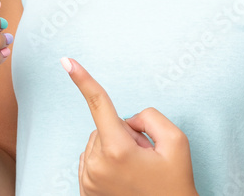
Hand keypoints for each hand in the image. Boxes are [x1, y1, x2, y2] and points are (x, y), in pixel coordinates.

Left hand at [60, 56, 198, 195]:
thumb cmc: (175, 183)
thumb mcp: (177, 141)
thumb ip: (150, 117)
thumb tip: (127, 120)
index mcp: (117, 150)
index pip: (100, 105)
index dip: (83, 80)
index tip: (67, 60)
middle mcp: (96, 166)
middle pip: (105, 127)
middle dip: (125, 133)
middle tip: (146, 156)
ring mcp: (88, 181)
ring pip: (97, 143)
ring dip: (116, 148)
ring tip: (137, 170)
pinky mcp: (85, 192)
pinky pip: (92, 160)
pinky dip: (107, 161)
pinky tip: (125, 177)